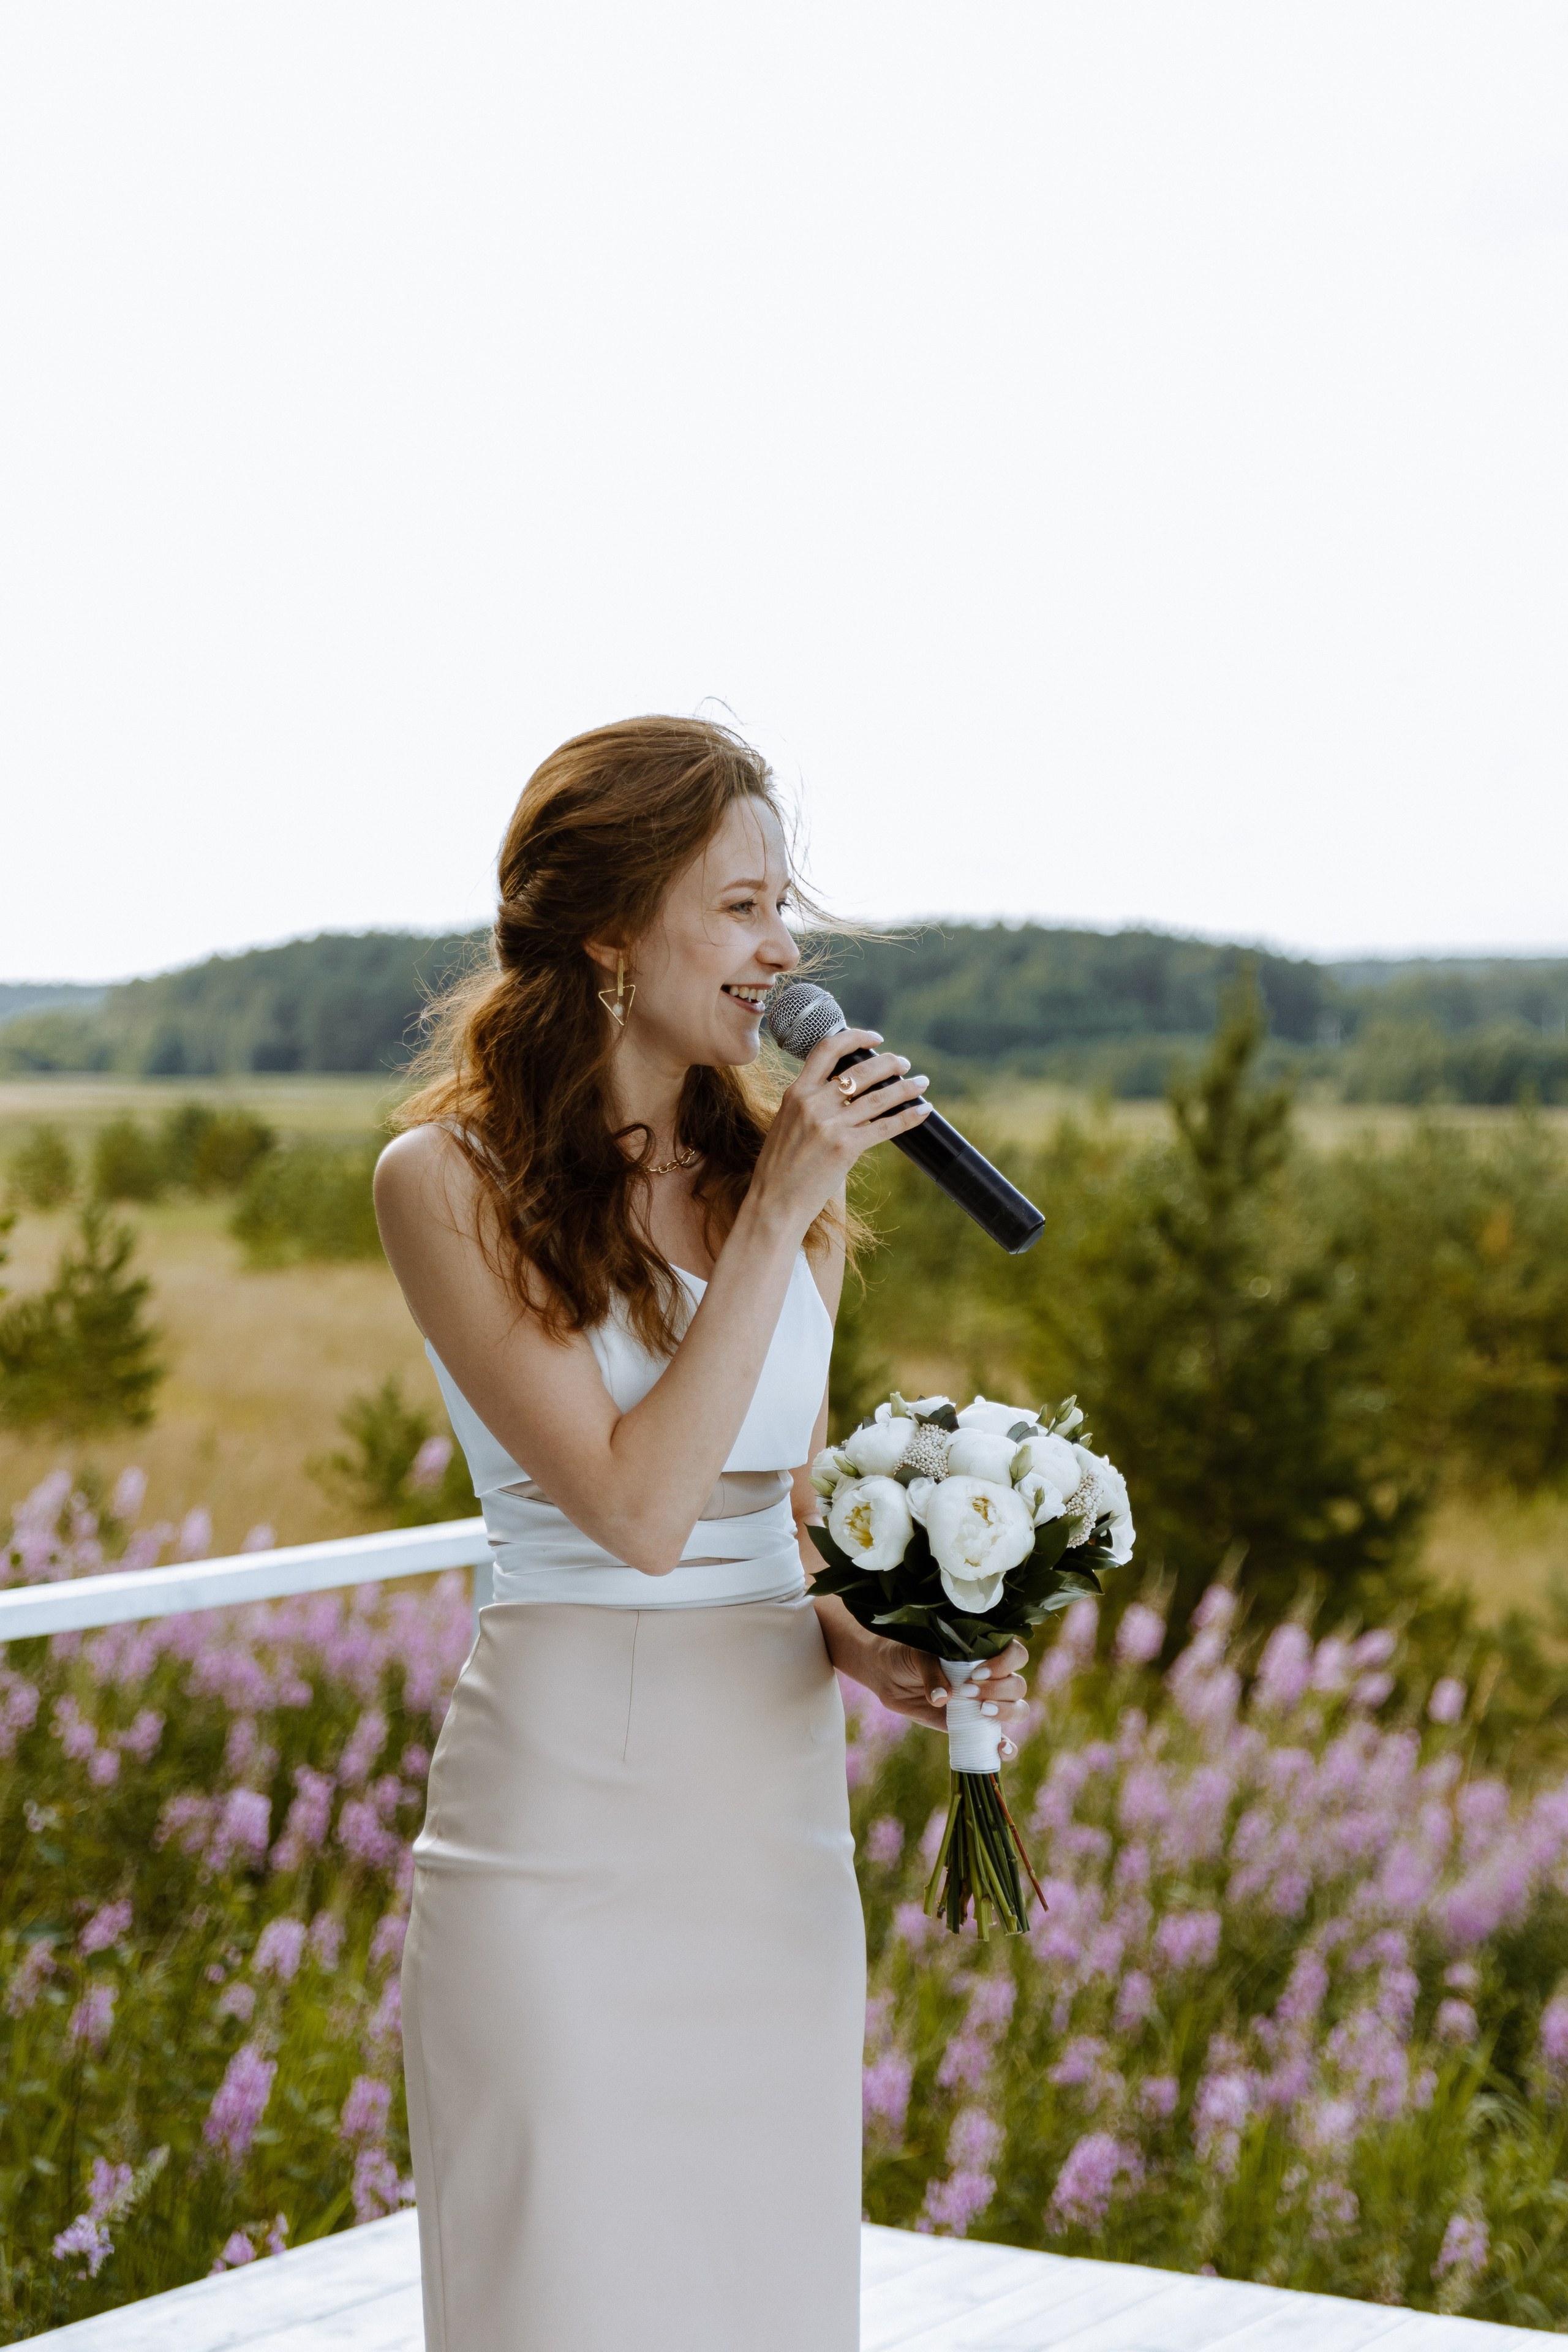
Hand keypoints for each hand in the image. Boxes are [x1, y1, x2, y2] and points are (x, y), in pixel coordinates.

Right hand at [750, 1027, 932, 1234]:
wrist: (773, 1203)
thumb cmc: (780, 1168)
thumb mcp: (786, 1123)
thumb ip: (808, 1103)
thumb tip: (841, 1091)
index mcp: (796, 1093)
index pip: (827, 1049)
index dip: (855, 1038)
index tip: (875, 1039)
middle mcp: (813, 1103)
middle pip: (862, 1070)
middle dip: (890, 1062)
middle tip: (904, 1063)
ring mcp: (830, 1125)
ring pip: (880, 1097)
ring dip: (907, 1087)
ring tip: (922, 1083)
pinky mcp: (846, 1148)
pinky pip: (886, 1126)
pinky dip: (909, 1116)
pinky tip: (923, 1110)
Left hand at [838, 1624, 1030, 1757]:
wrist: (889, 1675)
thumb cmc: (908, 1657)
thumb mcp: (919, 1658)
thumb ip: (932, 1675)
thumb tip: (942, 1698)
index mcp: (984, 1653)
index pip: (1015, 1654)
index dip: (1004, 1664)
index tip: (978, 1673)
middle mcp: (991, 1677)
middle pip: (1018, 1685)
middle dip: (999, 1690)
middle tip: (968, 1692)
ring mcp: (984, 1702)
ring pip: (1016, 1708)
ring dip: (1006, 1713)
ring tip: (982, 1712)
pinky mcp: (973, 1726)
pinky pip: (998, 1738)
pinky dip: (1006, 1746)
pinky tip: (1002, 1749)